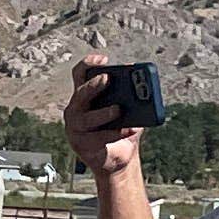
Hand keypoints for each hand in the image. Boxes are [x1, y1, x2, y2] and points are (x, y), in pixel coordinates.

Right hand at [64, 61, 141, 182]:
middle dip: (93, 85)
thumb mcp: (128, 110)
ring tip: (118, 109)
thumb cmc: (121, 130)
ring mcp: (76, 128)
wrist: (119, 159)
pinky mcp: (81, 145)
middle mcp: (76, 110)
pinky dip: (116, 133)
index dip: (88, 64)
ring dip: (103, 113)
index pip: (80, 74)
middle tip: (108, 79)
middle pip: (81, 93)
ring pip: (87, 118)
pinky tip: (129, 129)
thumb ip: (131, 98)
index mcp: (85, 97)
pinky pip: (98, 138)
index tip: (103, 59)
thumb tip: (142, 88)